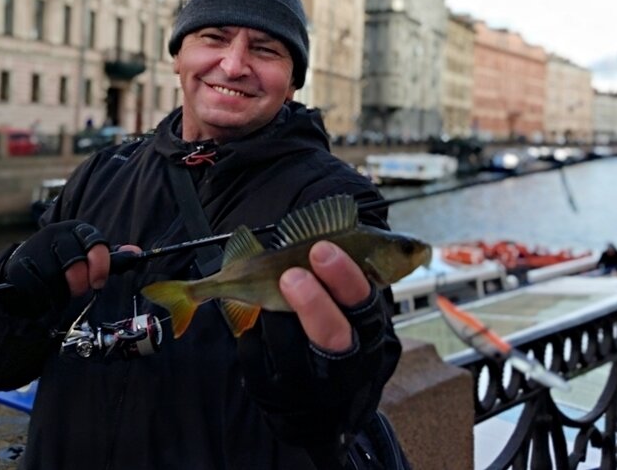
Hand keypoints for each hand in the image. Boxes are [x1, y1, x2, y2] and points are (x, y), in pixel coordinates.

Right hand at [2, 221, 108, 316]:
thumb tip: (136, 253)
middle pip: (75, 261)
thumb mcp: (86, 258)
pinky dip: (44, 297)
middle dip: (79, 282)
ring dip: (60, 292)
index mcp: (76, 230)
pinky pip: (37, 286)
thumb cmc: (61, 265)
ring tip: (58, 292)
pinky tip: (44, 296)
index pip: (95, 241)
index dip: (100, 264)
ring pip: (55, 275)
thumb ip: (109, 258)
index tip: (98, 282)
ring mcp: (35, 247)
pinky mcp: (18, 264)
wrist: (24, 270)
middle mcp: (55, 233)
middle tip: (77, 290)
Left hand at [236, 241, 397, 446]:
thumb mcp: (345, 302)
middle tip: (290, 275)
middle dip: (311, 302)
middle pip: (331, 332)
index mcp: (366, 328)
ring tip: (276, 300)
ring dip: (270, 308)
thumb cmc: (329, 328)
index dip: (344, 276)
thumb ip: (343, 271)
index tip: (320, 249)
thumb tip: (339, 218)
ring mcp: (305, 379)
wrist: (311, 398)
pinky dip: (250, 328)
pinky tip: (260, 323)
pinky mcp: (271, 389)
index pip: (362, 301)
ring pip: (281, 333)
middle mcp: (344, 359)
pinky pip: (251, 346)